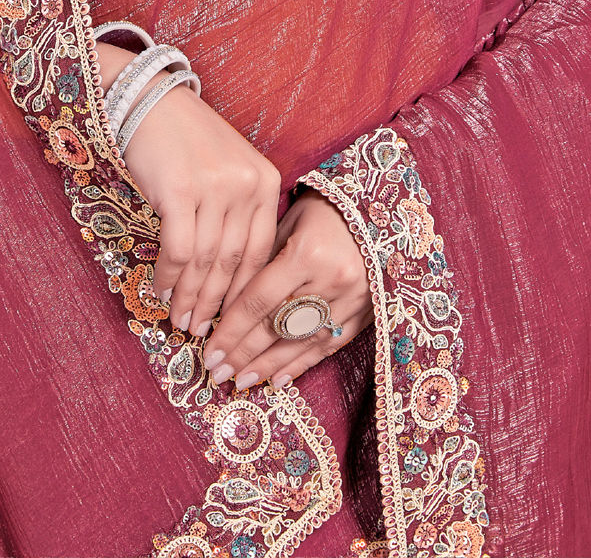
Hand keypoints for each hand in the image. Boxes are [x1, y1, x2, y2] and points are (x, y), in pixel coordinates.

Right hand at [93, 40, 281, 341]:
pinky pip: (178, 248)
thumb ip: (236, 212)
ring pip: (206, 260)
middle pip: (233, 261)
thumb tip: (228, 275)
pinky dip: (169, 275)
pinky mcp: (182, 190)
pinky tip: (160, 290)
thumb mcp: (227, 169)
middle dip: (216, 303)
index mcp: (265, 181)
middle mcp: (246, 184)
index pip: (259, 251)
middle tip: (201, 332)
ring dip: (190, 296)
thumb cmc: (186, 139)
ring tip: (179, 319)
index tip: (230, 321)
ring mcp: (215, 187)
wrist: (147, 99)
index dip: (242, 293)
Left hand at [201, 186, 373, 391]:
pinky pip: (330, 345)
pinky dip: (302, 363)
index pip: (259, 300)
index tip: (209, 350)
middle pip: (278, 326)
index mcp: (306, 252)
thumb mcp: (290, 222)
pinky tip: (279, 378)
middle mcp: (330, 280)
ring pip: (302, 343)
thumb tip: (232, 302)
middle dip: (243, 353)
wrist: (381, 208)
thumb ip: (265, 260)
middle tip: (217, 372)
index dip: (231, 329)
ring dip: (268, 366)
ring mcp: (352, 300)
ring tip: (241, 381)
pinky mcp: (367, 312)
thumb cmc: (326, 208)